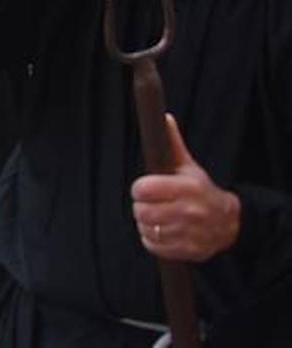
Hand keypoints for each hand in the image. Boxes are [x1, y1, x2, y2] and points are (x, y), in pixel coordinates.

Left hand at [132, 114, 240, 261]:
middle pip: (141, 212)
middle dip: (141, 207)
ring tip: (158, 217)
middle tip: (150, 204)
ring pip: (146, 230)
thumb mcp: (188, 167)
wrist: (229, 222)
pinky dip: (152, 240)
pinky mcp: (189, 251)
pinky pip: (154, 246)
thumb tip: (163, 118)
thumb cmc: (201, 190)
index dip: (139, 188)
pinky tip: (163, 231)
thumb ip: (172, 144)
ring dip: (146, 224)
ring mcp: (191, 234)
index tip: (144, 188)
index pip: (144, 189)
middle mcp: (191, 211)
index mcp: (189, 187)